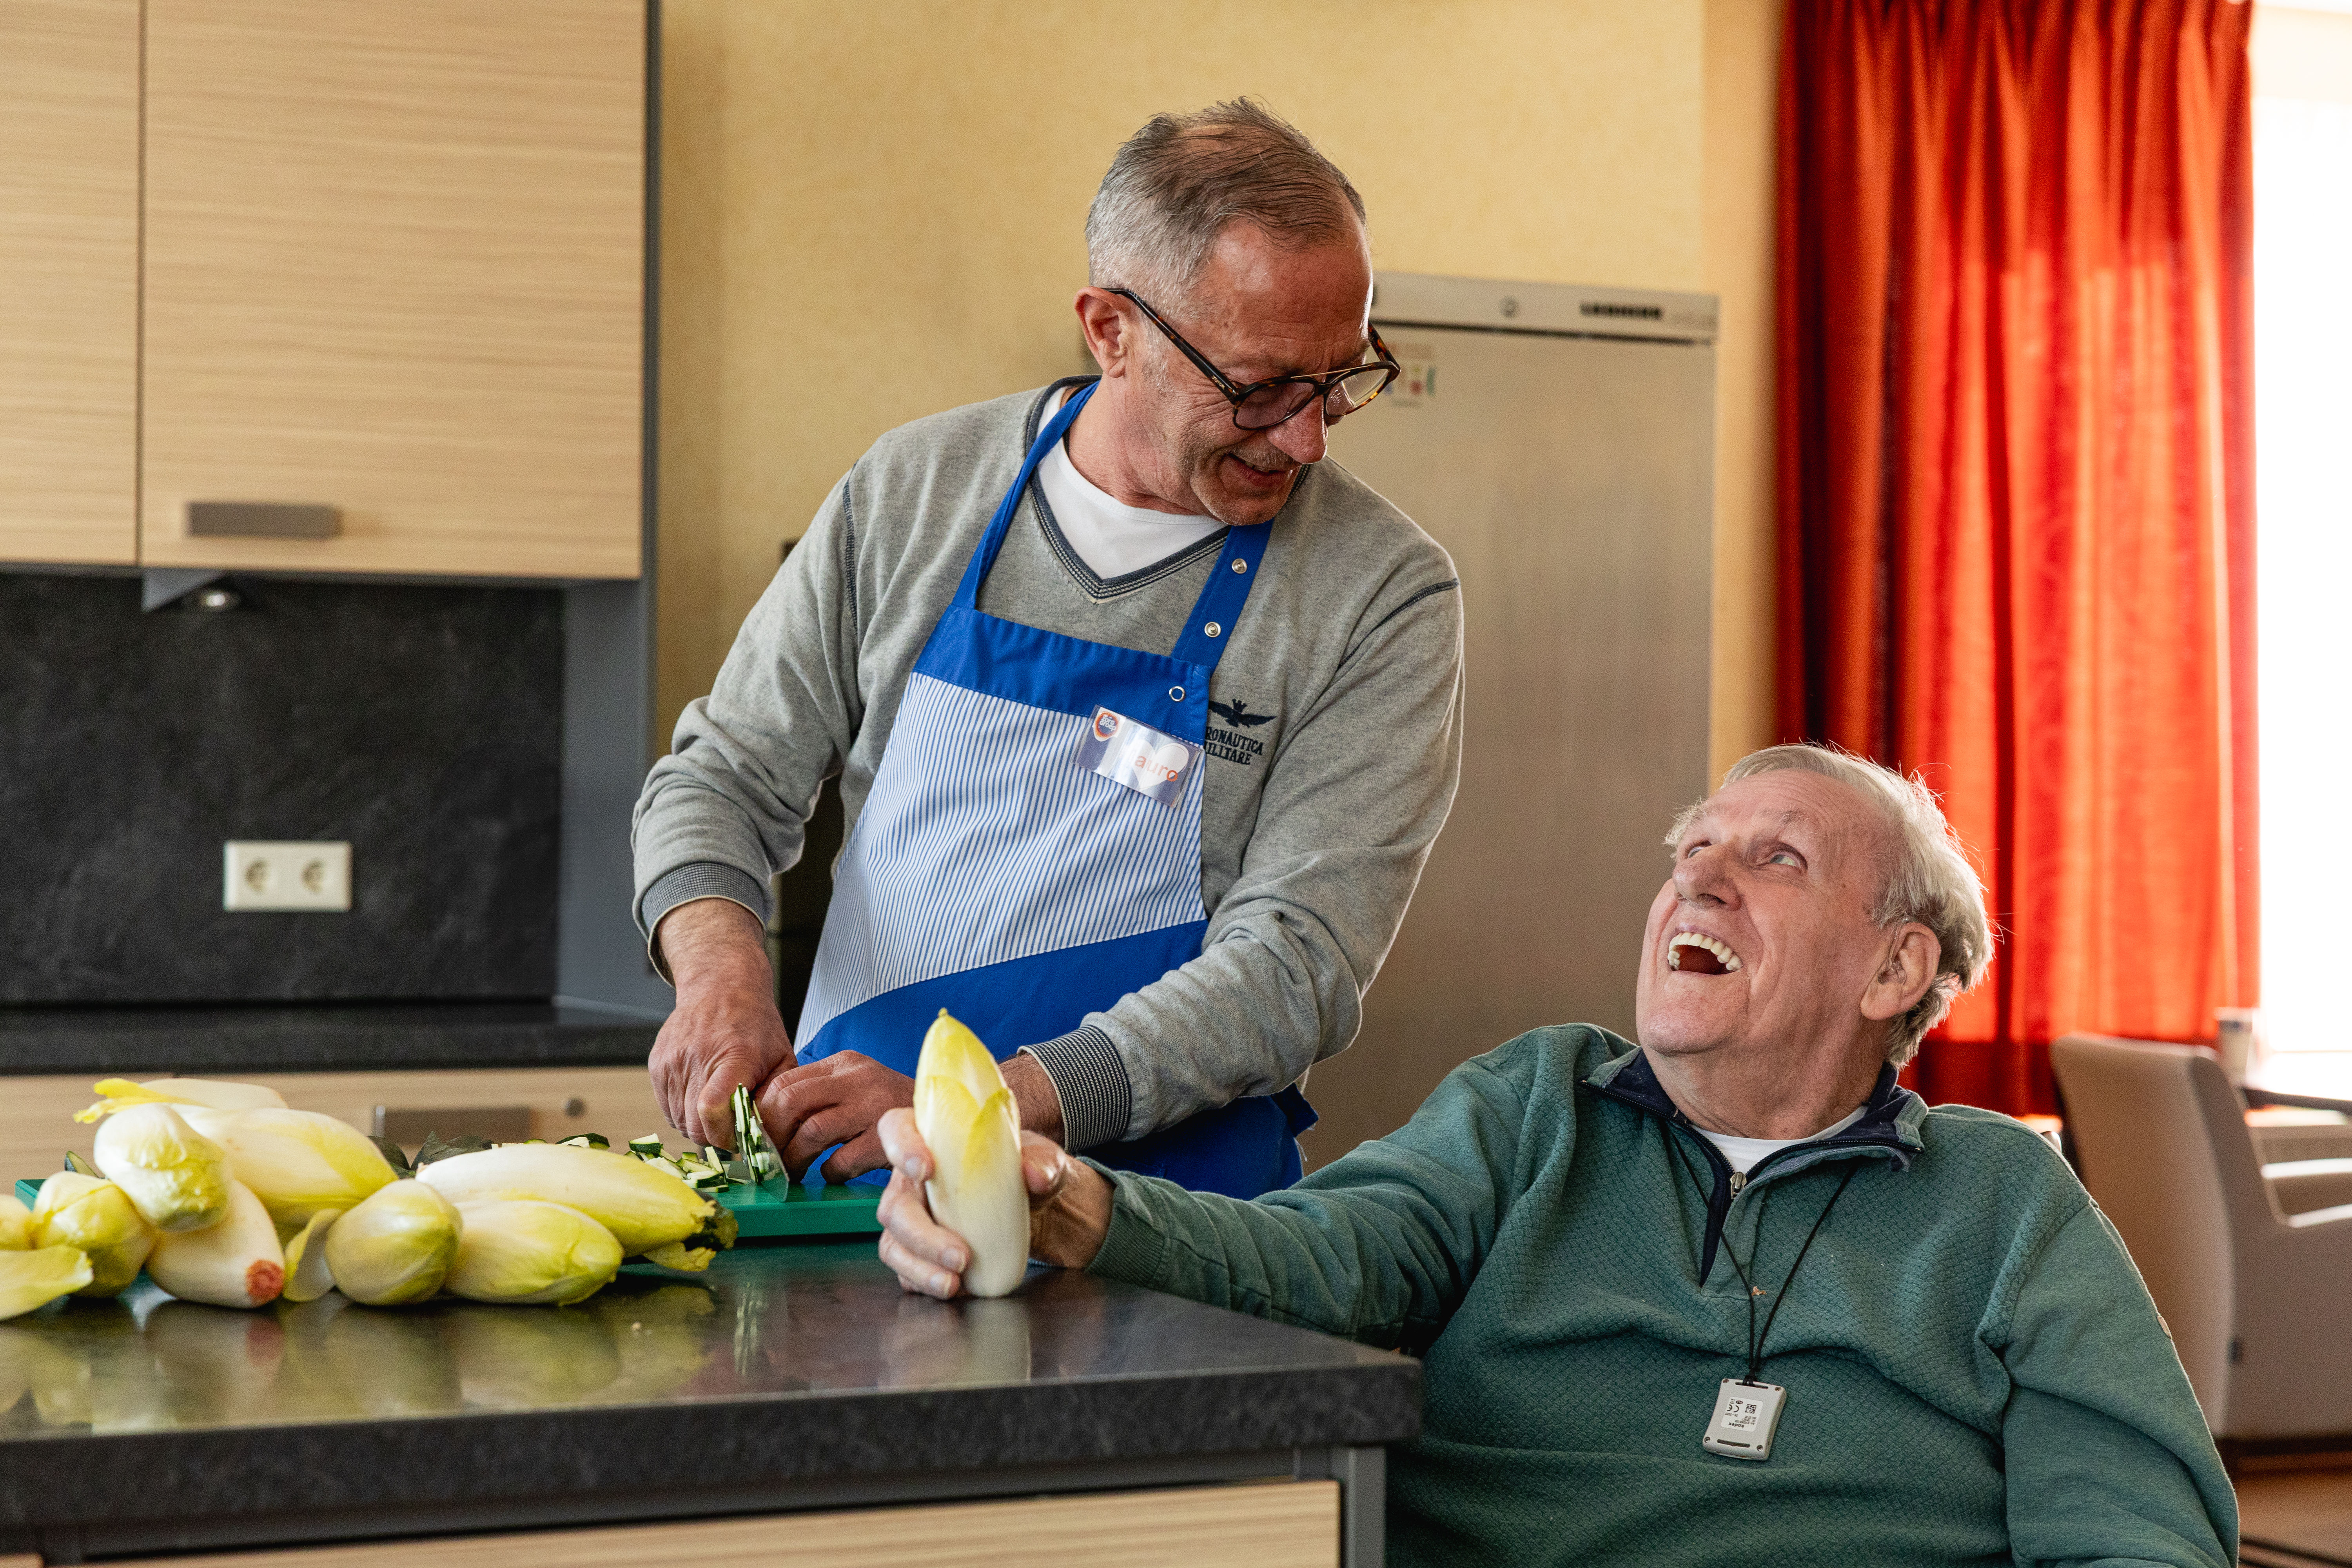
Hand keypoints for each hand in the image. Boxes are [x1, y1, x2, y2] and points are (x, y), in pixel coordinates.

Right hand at [647, 899, 790, 1147]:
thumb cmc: (756, 1025)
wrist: (720, 987)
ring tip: (719, 1107)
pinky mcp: (657, 1065)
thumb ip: (777, 1098)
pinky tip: (702, 1094)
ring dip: (699, 1125)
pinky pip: (667, 1108)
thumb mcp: (781, 1057)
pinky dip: (684, 1112)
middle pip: (695, 1125)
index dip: (725, 1134)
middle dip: (715, 1136)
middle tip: (732, 1125)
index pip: (713, 1109)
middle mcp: (697, 1058)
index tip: (741, 1135)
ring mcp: (672, 1062)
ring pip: (679, 1121)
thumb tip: (768, 1138)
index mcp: (735, 1056)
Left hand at [759, 1051, 914, 1182]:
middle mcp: (857, 1080)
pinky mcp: (885, 1140)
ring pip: (811, 1132)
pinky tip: (832, 1173)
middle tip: (768, 1156)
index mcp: (845, 1063)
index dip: (762, 1112)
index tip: (756, 1135)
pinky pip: (841, 1161)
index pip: (785, 1081)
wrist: (946, 1116)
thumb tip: (768, 1121)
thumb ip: (819, 1093)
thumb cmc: (890, 1106)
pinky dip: (829, 1172)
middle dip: (771, 1134)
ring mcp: (873, 1108)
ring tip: (793, 1172)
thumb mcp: (855, 1085)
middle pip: (790, 1101)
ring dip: (794, 1159)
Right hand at [875, 1107, 1111, 1298]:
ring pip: (895, 1244)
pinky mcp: (919, 1250)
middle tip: (960, 1255)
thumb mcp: (1043, 1160)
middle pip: (894, 1205)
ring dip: (920, 1267)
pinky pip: (907, 1269)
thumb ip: (1043, 1163)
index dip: (901, 1146)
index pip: (897, 1128)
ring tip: (954, 1282)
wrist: (1037, 1210)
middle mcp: (912, 1179)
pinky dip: (926, 1281)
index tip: (926, 1169)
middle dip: (921, 1234)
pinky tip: (954, 1288)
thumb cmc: (1027, 1172)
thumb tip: (1035, 1176)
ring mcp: (912, 1217)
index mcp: (932, 1140)